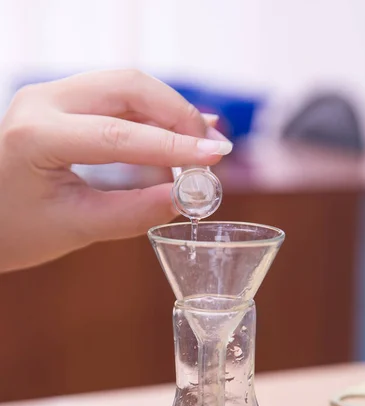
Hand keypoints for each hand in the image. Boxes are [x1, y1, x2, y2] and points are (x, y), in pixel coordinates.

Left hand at [0, 69, 231, 271]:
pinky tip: (177, 139)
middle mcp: (42, 100)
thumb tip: (185, 199)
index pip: (117, 135)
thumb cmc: (15, 230)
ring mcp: (52, 95)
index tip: (214, 157)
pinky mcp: (64, 102)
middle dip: (178, 116)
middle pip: (128, 87)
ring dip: (170, 114)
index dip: (173, 147)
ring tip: (201, 149)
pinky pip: (119, 99)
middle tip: (212, 151)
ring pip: (128, 87)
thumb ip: (132, 214)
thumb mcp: (75, 228)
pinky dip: (153, 118)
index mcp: (36, 135)